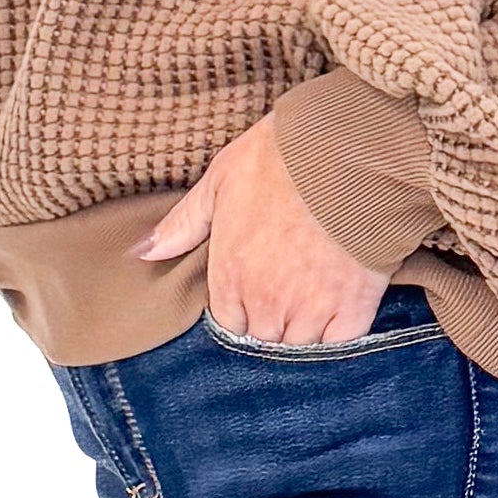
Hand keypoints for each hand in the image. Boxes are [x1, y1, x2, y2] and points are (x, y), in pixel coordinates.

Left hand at [127, 108, 390, 344]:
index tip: (253, 294)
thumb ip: (183, 224)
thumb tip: (143, 252)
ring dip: (302, 334)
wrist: (346, 149)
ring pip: (299, 349)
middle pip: (263, 340)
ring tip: (313, 305)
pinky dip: (337, 338)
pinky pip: (339, 346)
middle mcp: (267, 302)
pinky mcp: (354, 307)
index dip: (240, 312)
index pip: (226, 326)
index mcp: (230, 276)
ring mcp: (312, 309)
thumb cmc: (279, 158)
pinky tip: (339, 315)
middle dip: (269, 325)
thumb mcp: (220, 180)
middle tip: (285, 297)